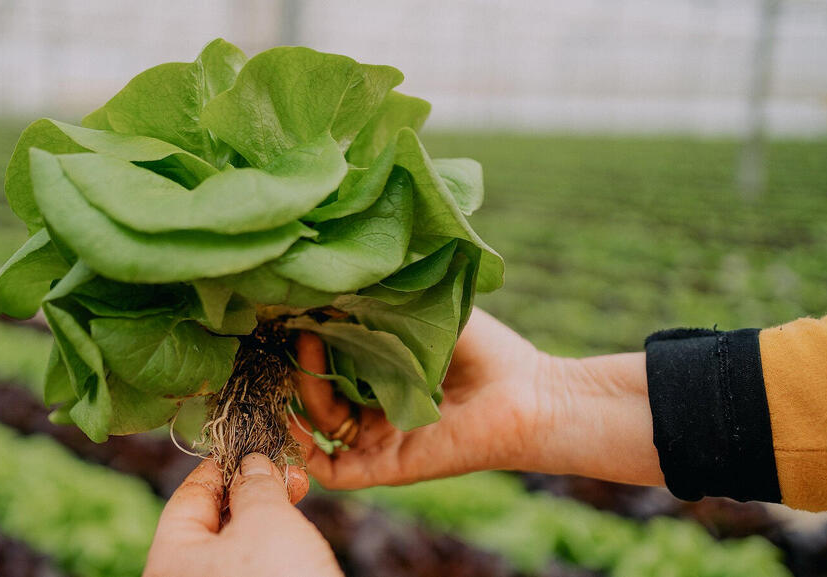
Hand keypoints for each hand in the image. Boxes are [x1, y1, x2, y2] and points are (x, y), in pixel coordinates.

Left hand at [143, 453, 341, 576]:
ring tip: (295, 494)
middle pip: (209, 522)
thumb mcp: (267, 520)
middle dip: (249, 490)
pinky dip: (269, 544)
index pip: (188, 496)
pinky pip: (248, 567)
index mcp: (168, 562)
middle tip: (284, 471)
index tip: (252, 446)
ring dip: (263, 516)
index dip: (223, 464)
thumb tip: (253, 464)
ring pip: (232, 547)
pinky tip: (294, 532)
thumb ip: (255, 483)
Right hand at [293, 307, 662, 488]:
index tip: (300, 313)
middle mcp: (377, 411)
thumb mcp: (425, 315)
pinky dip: (304, 452)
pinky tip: (294, 417)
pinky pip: (333, 471)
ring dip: (302, 397)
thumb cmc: (489, 351)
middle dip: (300, 366)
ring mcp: (380, 441)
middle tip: (299, 331)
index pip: (329, 366)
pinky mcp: (387, 468)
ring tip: (305, 355)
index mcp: (385, 378)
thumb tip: (327, 282)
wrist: (532, 396)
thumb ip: (379, 302)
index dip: (310, 344)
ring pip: (319, 430)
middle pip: (317, 396)